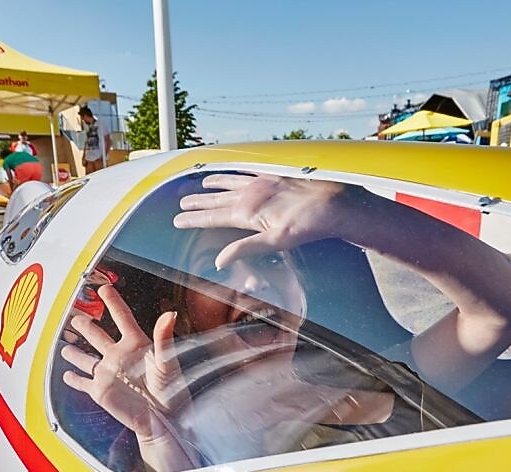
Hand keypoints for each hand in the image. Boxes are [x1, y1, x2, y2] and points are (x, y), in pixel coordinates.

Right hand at [60, 284, 187, 443]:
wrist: (162, 420)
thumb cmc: (171, 391)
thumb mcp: (167, 361)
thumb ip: (164, 337)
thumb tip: (169, 314)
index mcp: (136, 345)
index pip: (122, 317)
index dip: (113, 302)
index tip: (104, 289)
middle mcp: (119, 356)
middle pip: (98, 336)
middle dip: (86, 327)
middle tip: (76, 317)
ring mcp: (108, 373)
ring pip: (87, 359)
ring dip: (76, 353)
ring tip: (66, 346)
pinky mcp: (100, 391)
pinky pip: (83, 383)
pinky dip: (74, 379)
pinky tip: (67, 375)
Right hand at [173, 173, 352, 269]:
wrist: (332, 203)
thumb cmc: (306, 225)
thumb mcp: (275, 242)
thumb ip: (245, 249)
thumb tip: (220, 260)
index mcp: (247, 212)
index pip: (213, 217)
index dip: (194, 219)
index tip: (177, 220)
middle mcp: (251, 194)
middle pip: (217, 199)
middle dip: (198, 203)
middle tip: (181, 204)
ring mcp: (262, 183)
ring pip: (230, 183)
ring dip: (214, 185)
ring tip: (200, 185)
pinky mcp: (275, 176)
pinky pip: (248, 173)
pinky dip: (235, 173)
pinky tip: (233, 172)